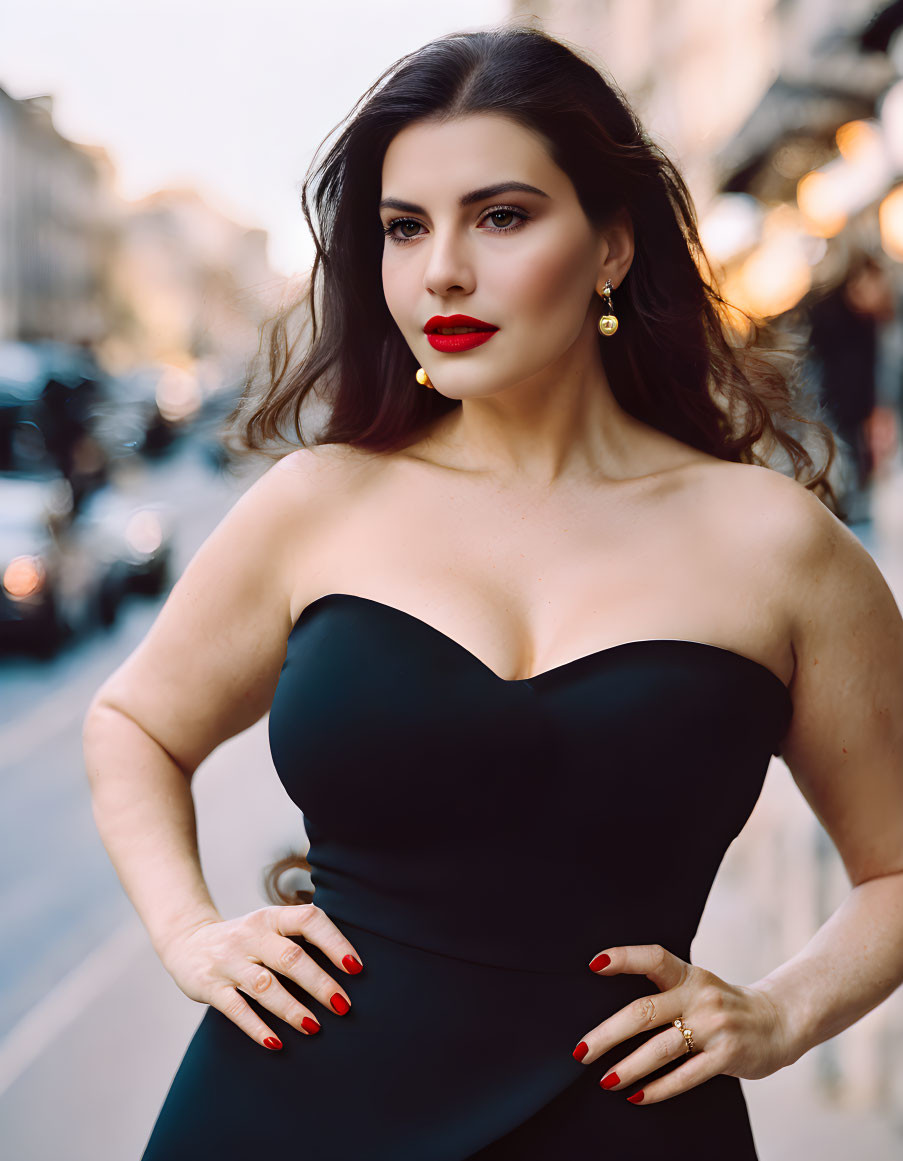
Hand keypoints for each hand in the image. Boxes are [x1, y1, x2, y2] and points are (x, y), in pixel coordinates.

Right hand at [159, 903, 364, 1050]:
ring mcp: (228, 960)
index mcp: (271, 917)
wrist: (187, 942)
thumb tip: (350, 963)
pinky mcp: (210, 986)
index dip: (334, 942)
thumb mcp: (270, 926)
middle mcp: (251, 935)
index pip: (308, 920)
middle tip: (343, 1006)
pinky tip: (276, 1043)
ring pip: (264, 985)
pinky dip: (256, 1027)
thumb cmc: (246, 940)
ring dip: (291, 1008)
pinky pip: (235, 1008)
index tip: (356, 967)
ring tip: (314, 1027)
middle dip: (319, 983)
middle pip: (290, 957)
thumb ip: (300, 937)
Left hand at [571, 943, 790, 1103]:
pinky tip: (638, 1096)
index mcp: (688, 975)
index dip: (624, 957)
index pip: (653, 958)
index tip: (594, 964)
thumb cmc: (724, 1005)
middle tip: (582, 1050)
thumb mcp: (697, 987)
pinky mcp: (728, 1055)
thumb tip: (613, 1019)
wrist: (779, 1020)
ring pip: (661, 1047)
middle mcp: (699, 996)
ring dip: (629, 1067)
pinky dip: (658, 1088)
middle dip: (608, 1033)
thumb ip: (665, 993)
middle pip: (645, 1011)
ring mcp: (714, 1026)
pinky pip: (686, 1075)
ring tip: (605, 1079)